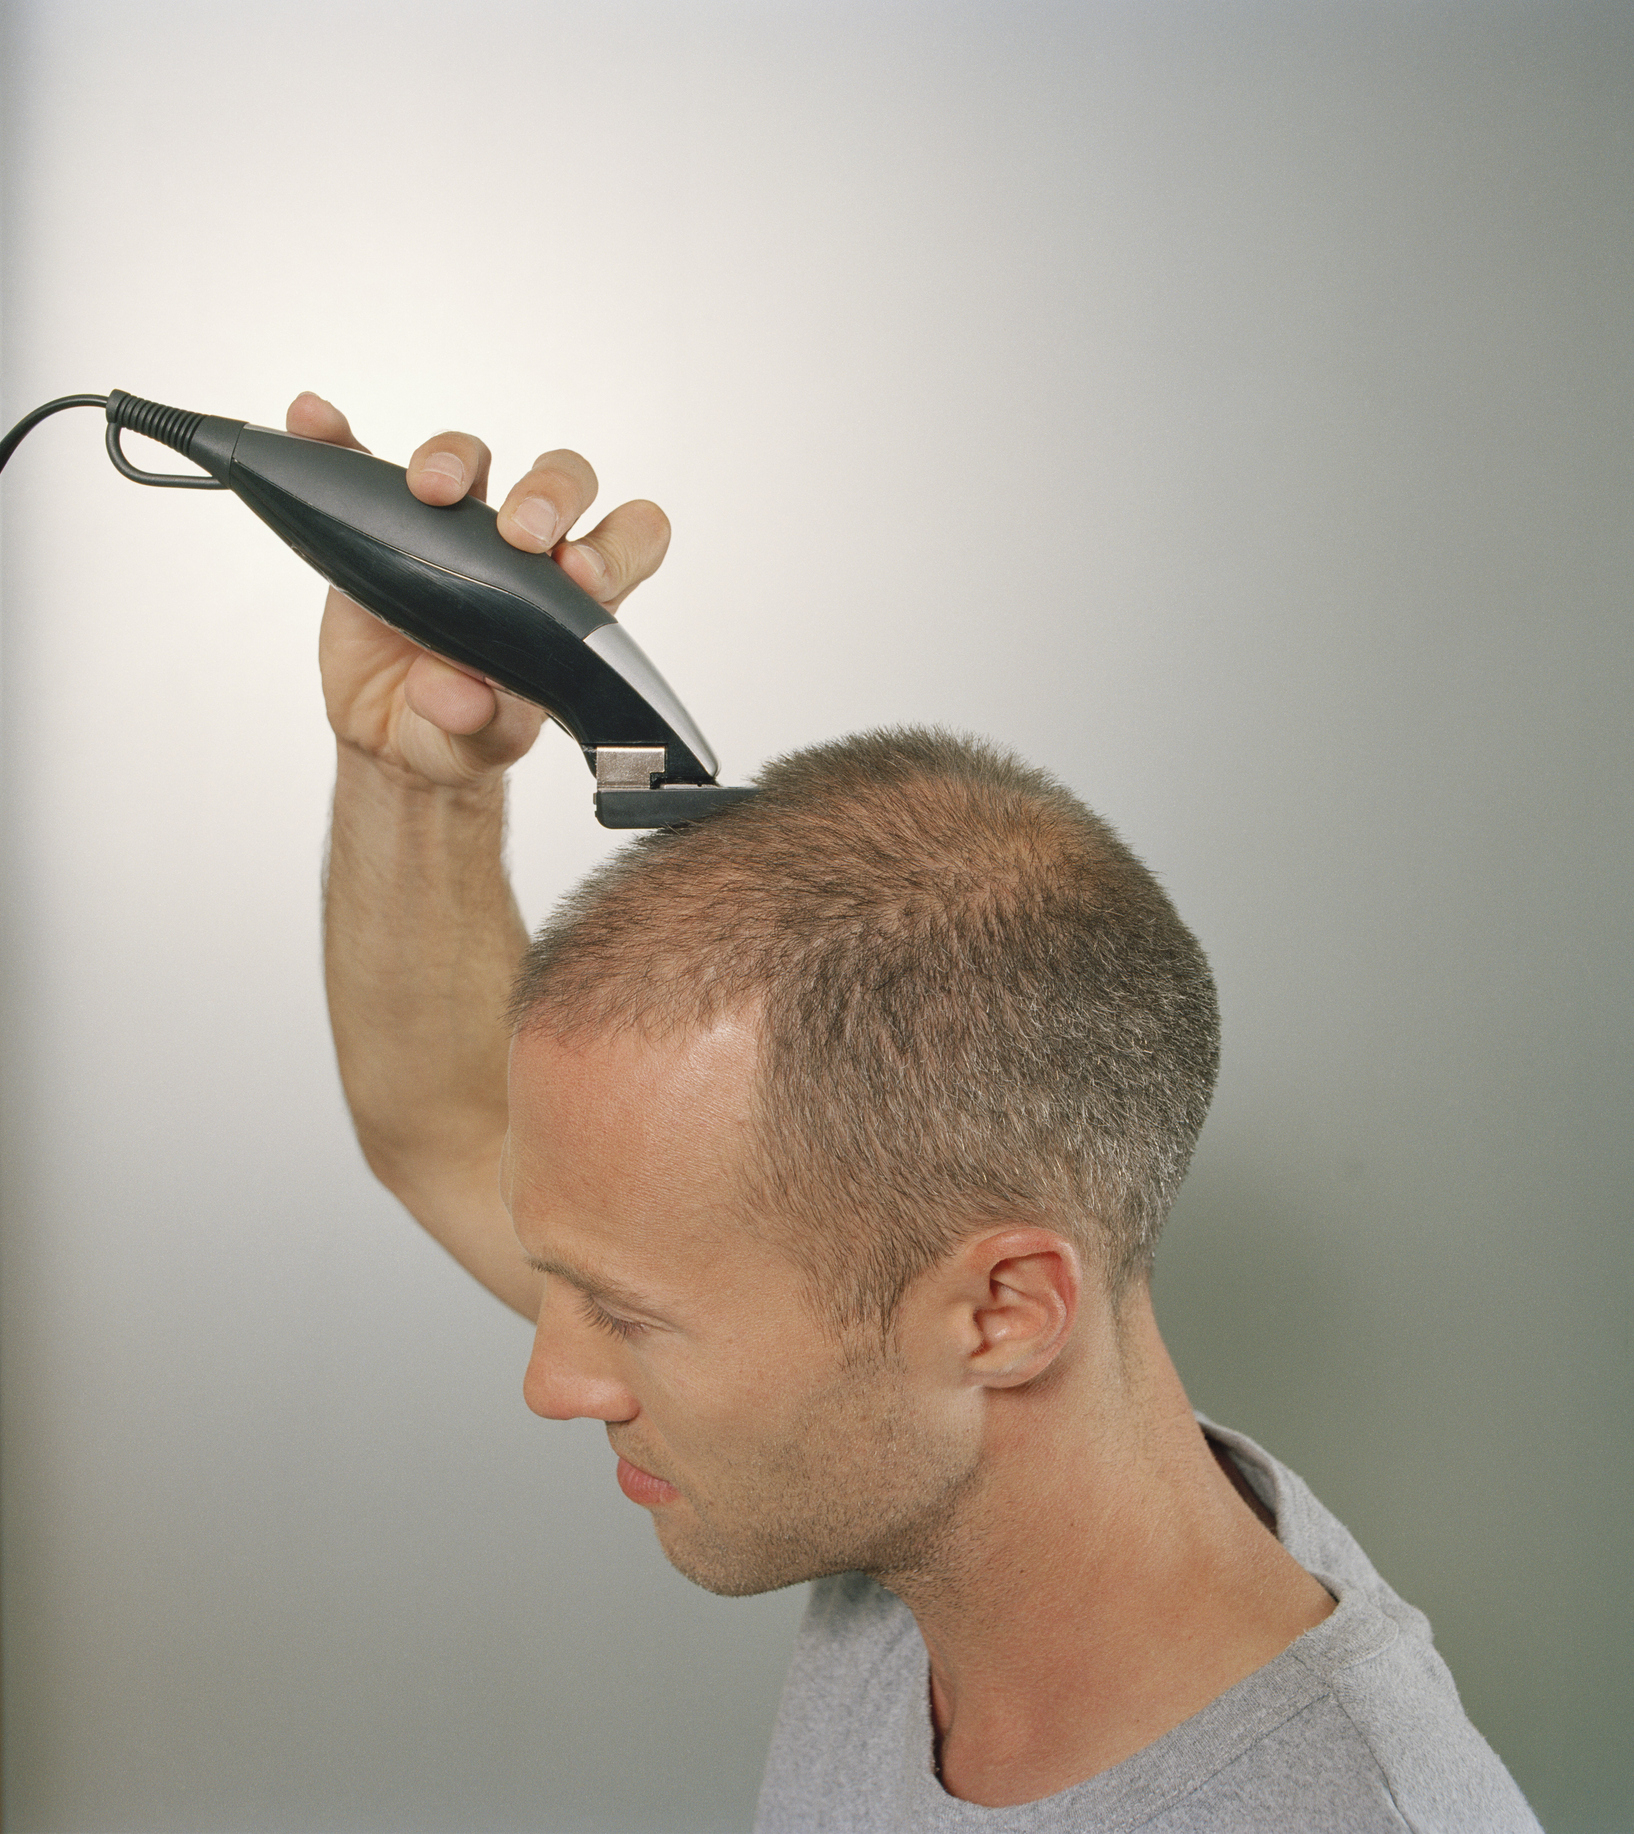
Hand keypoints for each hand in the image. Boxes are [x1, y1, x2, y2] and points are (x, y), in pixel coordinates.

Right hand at [288, 391, 671, 789]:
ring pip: (470, 459)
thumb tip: (461, 698)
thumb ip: (484, 726)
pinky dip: (336, 439)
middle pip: (560, 481)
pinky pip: (361, 464)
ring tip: (428, 490)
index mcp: (571, 600)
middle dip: (547, 493)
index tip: (578, 572)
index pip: (628, 541)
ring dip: (452, 459)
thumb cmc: (462, 731)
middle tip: (517, 534)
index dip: (616, 545)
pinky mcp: (382, 522)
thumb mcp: (481, 746)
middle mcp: (522, 551)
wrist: (394, 733)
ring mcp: (451, 528)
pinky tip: (316, 423)